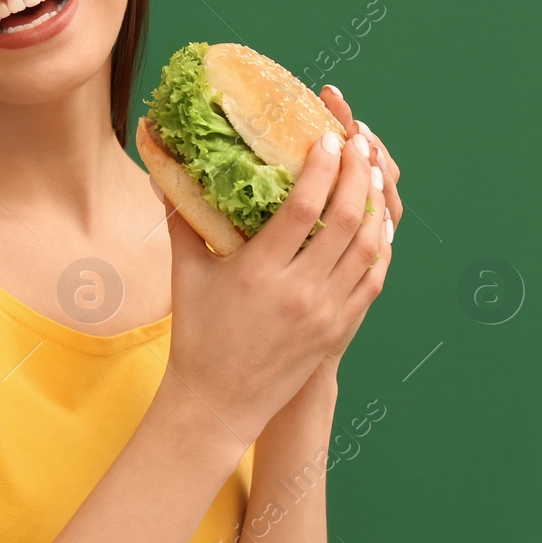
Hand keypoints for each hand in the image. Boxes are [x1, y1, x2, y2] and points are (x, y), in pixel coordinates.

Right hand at [163, 122, 391, 444]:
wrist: (219, 404)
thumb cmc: (198, 337)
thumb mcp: (186, 275)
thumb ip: (180, 218)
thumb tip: (161, 168)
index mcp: (259, 272)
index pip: (302, 207)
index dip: (322, 167)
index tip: (329, 137)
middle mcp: (298, 291)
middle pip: (343, 220)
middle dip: (357, 174)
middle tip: (358, 143)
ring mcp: (324, 312)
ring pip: (366, 248)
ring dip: (374, 206)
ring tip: (373, 173)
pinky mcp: (338, 329)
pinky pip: (372, 280)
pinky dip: (380, 247)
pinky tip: (378, 223)